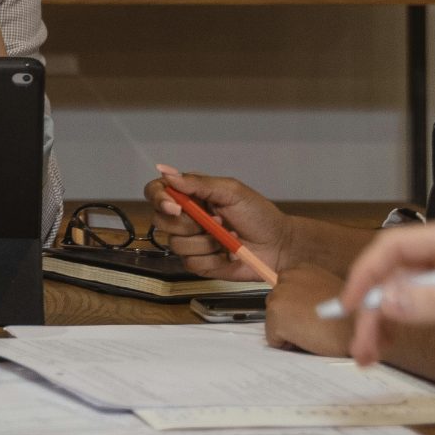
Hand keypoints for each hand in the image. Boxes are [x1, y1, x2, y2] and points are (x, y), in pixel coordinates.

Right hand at [144, 168, 295, 282]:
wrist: (278, 246)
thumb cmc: (259, 214)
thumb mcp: (231, 191)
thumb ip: (198, 183)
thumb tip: (165, 171)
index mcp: (191, 195)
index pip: (156, 192)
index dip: (159, 199)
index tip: (175, 206)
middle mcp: (187, 217)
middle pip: (161, 221)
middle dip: (189, 224)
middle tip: (217, 221)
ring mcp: (191, 242)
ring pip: (176, 245)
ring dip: (207, 242)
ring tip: (229, 237)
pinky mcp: (199, 264)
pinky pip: (191, 263)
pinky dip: (213, 259)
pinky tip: (229, 253)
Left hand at [262, 265, 352, 355]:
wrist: (356, 329)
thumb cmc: (351, 316)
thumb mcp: (330, 292)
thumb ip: (312, 293)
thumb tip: (301, 306)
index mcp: (303, 269)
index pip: (285, 289)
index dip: (296, 306)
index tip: (311, 313)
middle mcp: (287, 277)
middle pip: (276, 304)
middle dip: (289, 317)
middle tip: (313, 324)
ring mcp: (279, 296)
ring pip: (274, 322)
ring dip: (288, 330)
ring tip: (313, 331)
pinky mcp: (275, 316)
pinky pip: (274, 339)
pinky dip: (287, 345)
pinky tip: (308, 340)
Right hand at [341, 217, 434, 368]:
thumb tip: (387, 301)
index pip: (394, 248)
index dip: (365, 276)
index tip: (349, 308)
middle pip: (394, 272)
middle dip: (372, 308)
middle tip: (361, 348)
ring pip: (404, 290)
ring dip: (384, 319)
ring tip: (370, 353)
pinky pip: (422, 302)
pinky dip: (404, 321)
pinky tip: (394, 341)